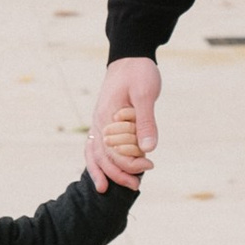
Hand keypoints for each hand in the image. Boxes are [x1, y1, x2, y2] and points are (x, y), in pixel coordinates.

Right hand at [87, 56, 159, 190]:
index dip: (130, 163)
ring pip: (95, 154)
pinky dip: (99, 162)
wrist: (129, 56)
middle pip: (103, 156)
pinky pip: (96, 147)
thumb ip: (145, 121)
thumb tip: (148, 150)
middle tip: (137, 185)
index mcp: (107, 116)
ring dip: (106, 172)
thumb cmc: (139, 73)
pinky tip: (107, 174)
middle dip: (119, 174)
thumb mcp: (146, 94)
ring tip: (117, 187)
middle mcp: (98, 122)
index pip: (114, 150)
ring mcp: (98, 123)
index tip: (149, 165)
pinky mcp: (103, 123)